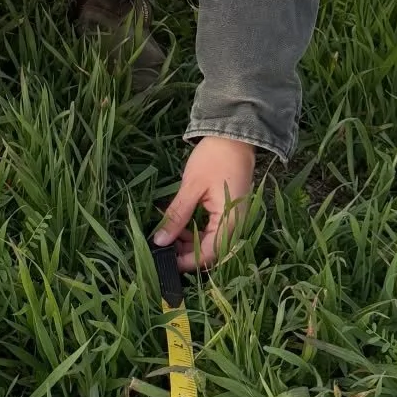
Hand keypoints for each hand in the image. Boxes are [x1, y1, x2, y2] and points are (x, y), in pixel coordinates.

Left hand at [154, 136, 255, 271]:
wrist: (233, 135)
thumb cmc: (214, 158)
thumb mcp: (191, 187)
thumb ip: (177, 215)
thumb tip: (160, 241)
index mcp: (230, 222)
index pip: (207, 254)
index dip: (185, 261)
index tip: (163, 259)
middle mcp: (236, 225)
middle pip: (209, 251)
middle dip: (184, 251)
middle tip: (160, 244)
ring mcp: (233, 219)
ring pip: (209, 241)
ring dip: (187, 240)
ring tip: (166, 230)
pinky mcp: (228, 211)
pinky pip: (211, 229)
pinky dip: (194, 228)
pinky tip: (177, 221)